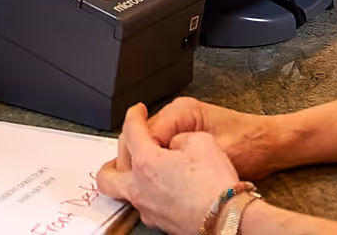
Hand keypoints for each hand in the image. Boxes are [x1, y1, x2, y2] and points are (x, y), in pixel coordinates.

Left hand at [97, 103, 241, 234]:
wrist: (229, 220)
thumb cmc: (216, 185)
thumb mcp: (202, 141)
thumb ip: (179, 137)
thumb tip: (173, 144)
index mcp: (146, 162)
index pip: (130, 130)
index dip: (134, 115)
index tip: (137, 111)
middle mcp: (140, 189)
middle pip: (107, 175)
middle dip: (112, 160)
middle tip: (126, 150)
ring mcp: (148, 210)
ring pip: (124, 193)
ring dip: (130, 179)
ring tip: (145, 170)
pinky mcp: (160, 224)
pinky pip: (145, 206)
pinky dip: (148, 194)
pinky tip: (164, 189)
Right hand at [147, 96, 287, 178]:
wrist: (269, 144)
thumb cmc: (250, 144)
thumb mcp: (215, 152)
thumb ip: (184, 156)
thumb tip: (158, 168)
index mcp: (183, 111)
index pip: (145, 134)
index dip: (141, 160)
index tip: (141, 181)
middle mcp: (177, 113)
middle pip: (141, 137)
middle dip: (137, 162)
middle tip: (139, 188)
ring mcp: (179, 122)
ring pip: (148, 144)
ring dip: (147, 164)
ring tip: (151, 187)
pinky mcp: (184, 134)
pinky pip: (160, 148)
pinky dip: (158, 164)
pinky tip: (164, 181)